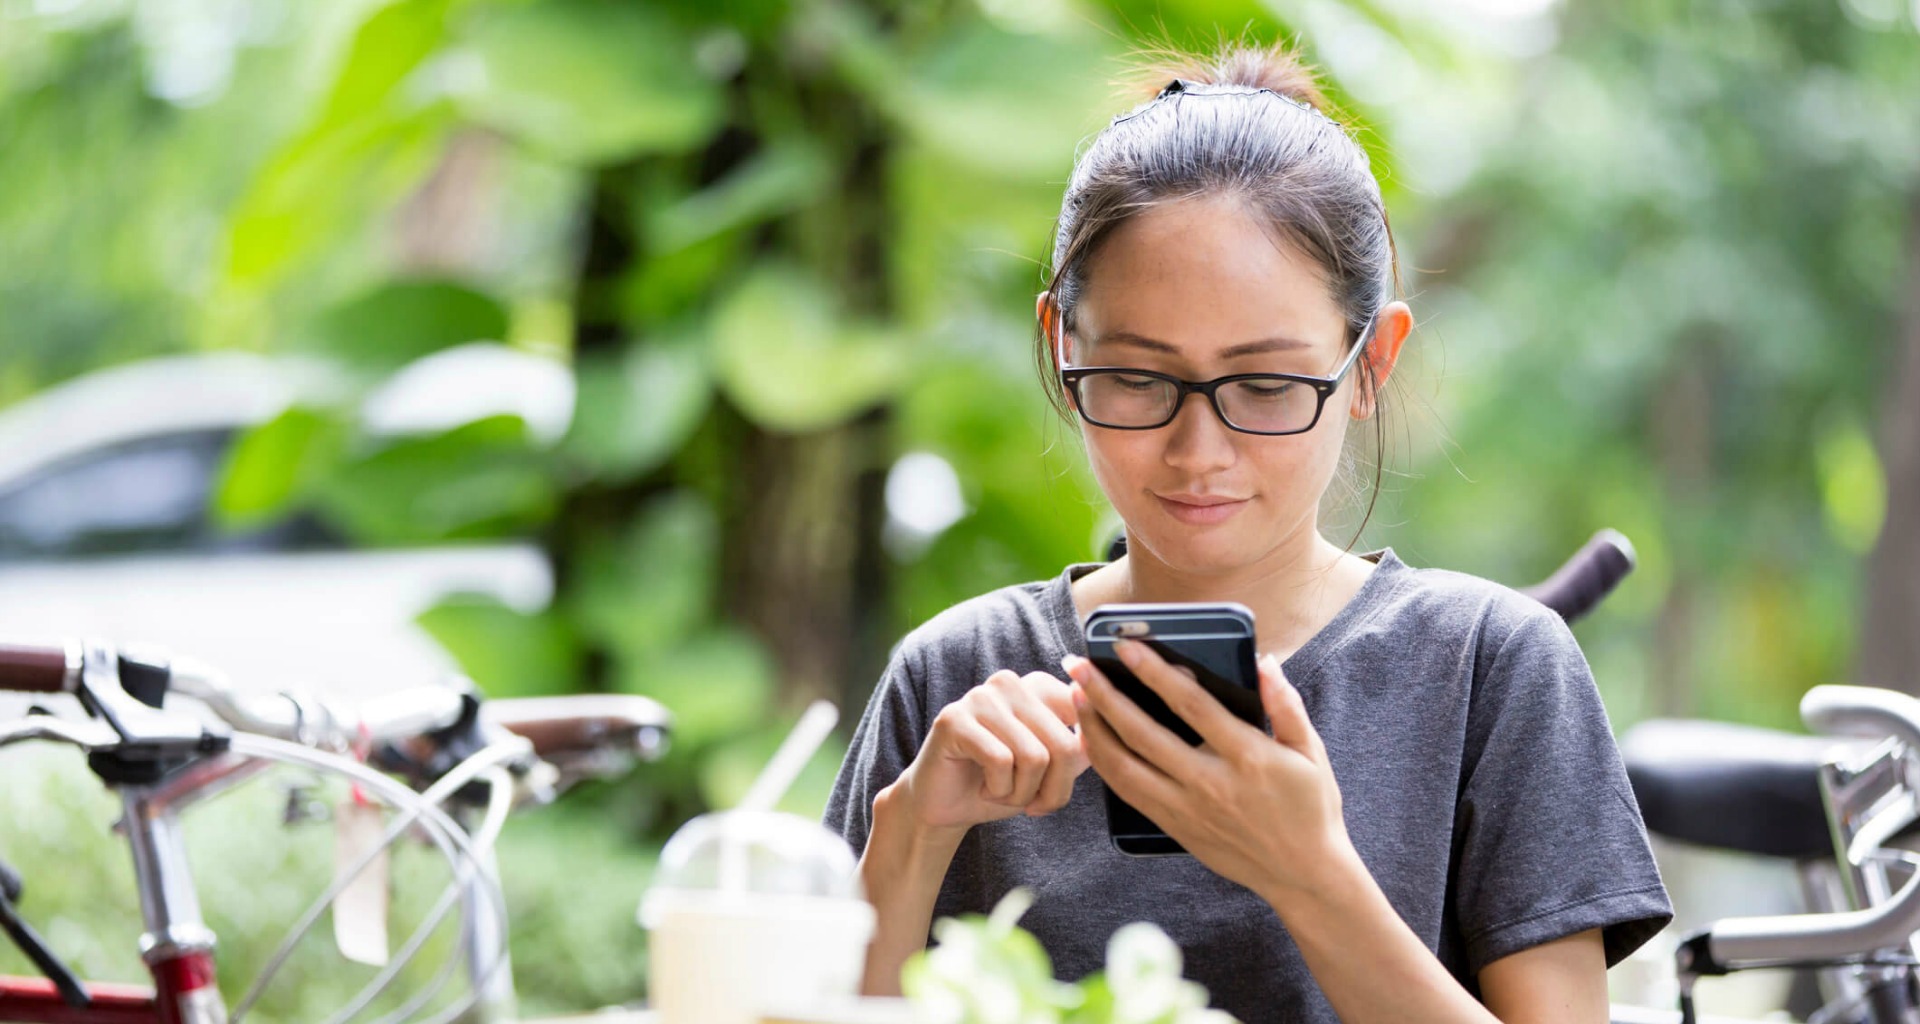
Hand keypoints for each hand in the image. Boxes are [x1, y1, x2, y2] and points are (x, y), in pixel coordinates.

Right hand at [890, 670, 1090, 834]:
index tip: (1052, 786)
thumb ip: (1079, 749)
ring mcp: (979, 697)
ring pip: (1034, 757)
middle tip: (1030, 803)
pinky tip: (983, 789)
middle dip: (1052, 790)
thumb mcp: (1051, 769)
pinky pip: (1000, 762)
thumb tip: (1099, 736)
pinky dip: (998, 791)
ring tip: (1003, 792)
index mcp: (1037, 686)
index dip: (1074, 768)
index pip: (1084, 721)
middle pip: (1064, 745)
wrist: (947, 808)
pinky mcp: (953, 719)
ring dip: (1022, 793)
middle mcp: (1010, 682)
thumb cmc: (1001, 785)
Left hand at [1063, 641, 1354, 902]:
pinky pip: (1127, 792)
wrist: (1303, 875)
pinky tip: (1092, 739)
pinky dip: (1104, 763)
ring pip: (1124, 766)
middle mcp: (1210, 783)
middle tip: (1078, 666)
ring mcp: (1187, 809)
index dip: (1155, 673)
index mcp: (1247, 757)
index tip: (1126, 647)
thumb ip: (1285, 704)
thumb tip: (1263, 661)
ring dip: (1094, 728)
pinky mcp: (1174, 827)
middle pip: (1142, 733)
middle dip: (1105, 695)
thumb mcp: (1310, 752)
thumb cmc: (1310, 809)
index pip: (1191, 706)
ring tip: (1076, 697)